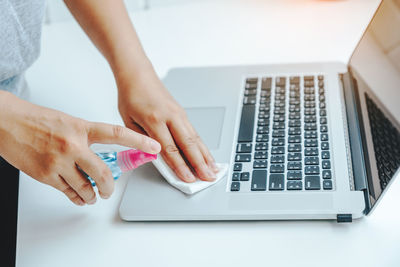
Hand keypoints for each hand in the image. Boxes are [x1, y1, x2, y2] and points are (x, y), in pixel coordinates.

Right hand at [0, 91, 160, 205]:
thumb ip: (88, 137)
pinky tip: (80, 197)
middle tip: (110, 190)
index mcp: (81, 128)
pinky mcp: (46, 175)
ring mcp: (59, 162)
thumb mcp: (69, 122)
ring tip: (94, 195)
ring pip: (85, 188)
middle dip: (110, 187)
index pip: (116, 134)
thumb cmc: (38, 120)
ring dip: (93, 195)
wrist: (7, 122)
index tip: (154, 147)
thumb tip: (105, 153)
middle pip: (102, 174)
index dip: (138, 141)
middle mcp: (72, 145)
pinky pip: (68, 193)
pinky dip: (77, 198)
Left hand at [117, 71, 218, 182]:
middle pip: (189, 144)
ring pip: (196, 138)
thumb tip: (155, 158)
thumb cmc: (131, 96)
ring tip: (213, 170)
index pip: (170, 148)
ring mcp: (179, 114)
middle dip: (200, 164)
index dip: (180, 166)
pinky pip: (195, 132)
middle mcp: (171, 116)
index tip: (188, 179)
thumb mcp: (129, 121)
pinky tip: (207, 155)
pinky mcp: (183, 113)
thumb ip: (142, 140)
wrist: (138, 75)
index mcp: (154, 119)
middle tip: (208, 178)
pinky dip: (202, 146)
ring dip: (205, 156)